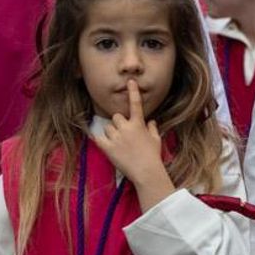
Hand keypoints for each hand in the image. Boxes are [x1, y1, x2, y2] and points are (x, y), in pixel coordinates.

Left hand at [91, 81, 174, 209]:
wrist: (146, 172)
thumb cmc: (153, 157)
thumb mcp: (156, 140)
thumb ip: (152, 128)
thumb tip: (151, 121)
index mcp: (139, 124)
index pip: (136, 104)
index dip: (133, 91)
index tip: (130, 81)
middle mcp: (126, 128)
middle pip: (116, 117)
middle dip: (118, 124)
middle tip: (123, 135)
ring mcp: (116, 137)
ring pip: (107, 127)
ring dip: (111, 133)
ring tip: (118, 145)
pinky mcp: (108, 147)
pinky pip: (98, 138)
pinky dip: (100, 140)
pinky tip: (105, 144)